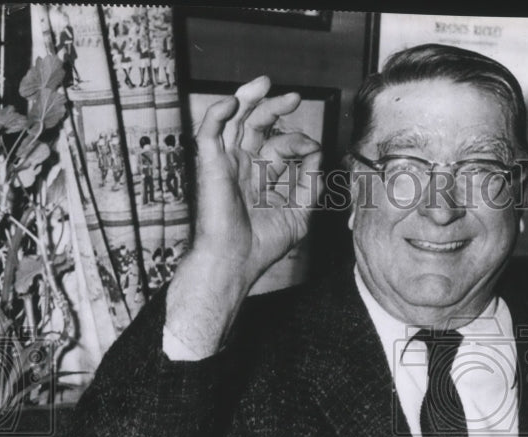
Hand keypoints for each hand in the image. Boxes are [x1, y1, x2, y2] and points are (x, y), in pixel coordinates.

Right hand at [193, 75, 321, 288]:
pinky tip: (233, 101)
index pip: (279, 146)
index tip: (314, 150)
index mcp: (261, 177)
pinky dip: (218, 113)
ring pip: (233, 120)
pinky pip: (208, 131)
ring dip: (248, 98)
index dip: (299, 142)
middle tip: (295, 98)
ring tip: (265, 83)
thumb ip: (310, 185)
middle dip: (275, 109)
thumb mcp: (299, 214)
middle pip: (257, 126)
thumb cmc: (262, 245)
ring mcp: (226, 164)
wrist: (236, 261)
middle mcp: (243, 167)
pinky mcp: (210, 165)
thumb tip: (319, 156)